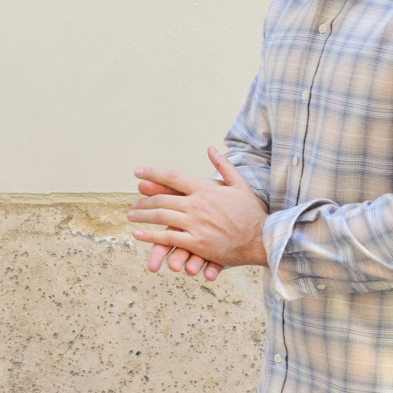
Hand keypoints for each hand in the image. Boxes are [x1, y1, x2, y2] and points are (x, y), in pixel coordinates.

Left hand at [129, 146, 268, 275]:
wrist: (261, 237)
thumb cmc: (251, 211)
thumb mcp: (239, 184)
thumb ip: (223, 165)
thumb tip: (210, 148)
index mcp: (205, 189)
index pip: (172, 178)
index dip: (153, 174)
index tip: (138, 172)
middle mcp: (197, 205)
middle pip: (162, 199)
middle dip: (144, 200)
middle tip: (133, 203)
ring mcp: (196, 225)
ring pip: (161, 218)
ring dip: (142, 216)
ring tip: (131, 216)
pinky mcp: (197, 243)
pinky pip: (168, 239)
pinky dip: (151, 236)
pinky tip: (138, 234)